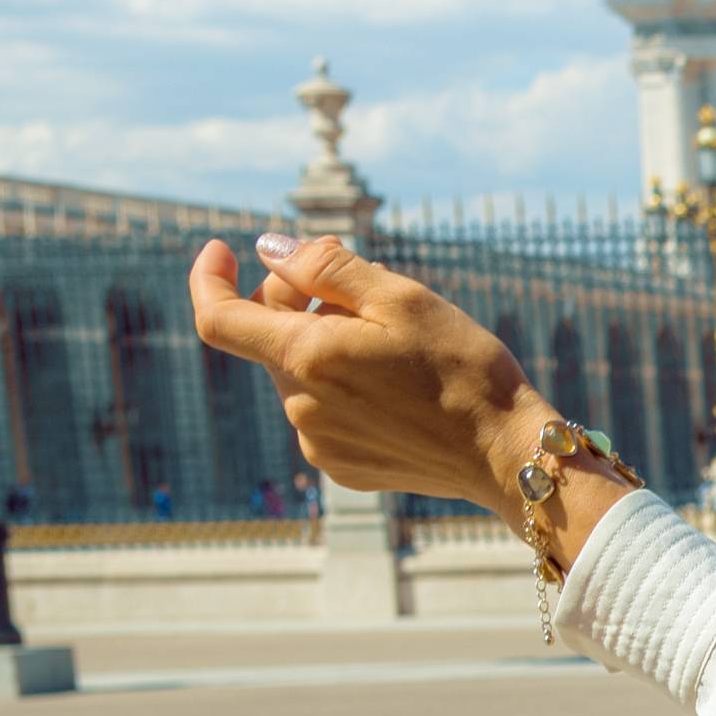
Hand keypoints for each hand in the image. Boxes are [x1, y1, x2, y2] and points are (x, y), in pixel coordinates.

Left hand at [184, 234, 560, 527]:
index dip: (209, 278)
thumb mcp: (401, 298)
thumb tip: (269, 251)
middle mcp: (300, 407)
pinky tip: (396, 388)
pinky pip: (323, 413)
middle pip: (270, 340)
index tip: (221, 249)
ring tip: (394, 345)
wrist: (506, 454)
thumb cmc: (462, 368)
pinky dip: (344, 388)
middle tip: (356, 285)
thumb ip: (325, 268)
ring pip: (300, 376)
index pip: (218, 318)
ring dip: (327, 347)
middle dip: (296, 303)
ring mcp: (318, 442)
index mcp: (307, 359)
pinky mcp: (341, 466)